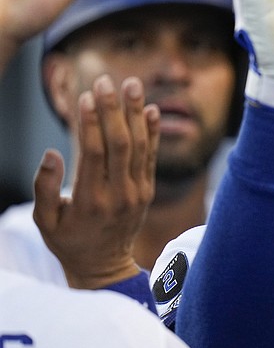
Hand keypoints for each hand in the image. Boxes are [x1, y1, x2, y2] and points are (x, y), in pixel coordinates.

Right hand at [33, 75, 159, 289]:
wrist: (104, 266)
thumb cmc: (68, 240)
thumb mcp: (45, 221)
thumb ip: (46, 188)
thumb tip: (50, 154)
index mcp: (91, 200)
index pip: (93, 153)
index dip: (91, 123)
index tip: (87, 96)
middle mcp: (119, 194)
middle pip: (120, 144)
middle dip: (113, 109)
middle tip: (107, 80)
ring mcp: (138, 192)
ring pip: (140, 146)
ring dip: (136, 113)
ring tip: (133, 84)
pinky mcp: (148, 190)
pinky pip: (152, 157)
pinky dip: (153, 132)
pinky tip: (151, 110)